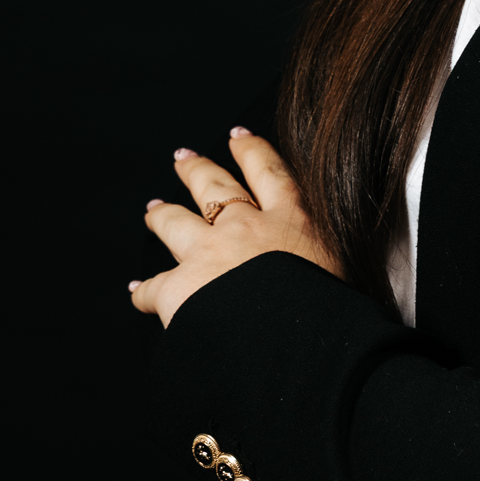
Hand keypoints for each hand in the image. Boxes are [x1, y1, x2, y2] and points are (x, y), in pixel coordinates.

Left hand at [129, 129, 340, 327]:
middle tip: (184, 158)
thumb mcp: (343, 270)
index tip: (239, 138)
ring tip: (153, 210)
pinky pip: (154, 287)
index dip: (251, 151)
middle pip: (214, 187)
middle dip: (196, 169)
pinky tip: (136, 291)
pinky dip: (143, 291)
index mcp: (293, 220)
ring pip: (176, 222)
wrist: (294, 343)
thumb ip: (325, 258)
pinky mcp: (180, 288)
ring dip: (162, 215)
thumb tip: (326, 271)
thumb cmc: (330, 312)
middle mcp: (247, 227)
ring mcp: (209, 254)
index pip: (269, 173)